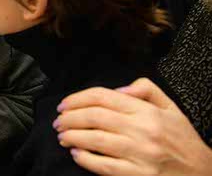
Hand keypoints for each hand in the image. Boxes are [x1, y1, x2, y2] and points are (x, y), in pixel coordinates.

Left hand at [55, 78, 211, 175]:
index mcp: (146, 111)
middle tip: (58, 121)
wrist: (204, 173)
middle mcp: (142, 130)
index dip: (77, 99)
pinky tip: (76, 154)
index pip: (102, 97)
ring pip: (94, 140)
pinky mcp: (138, 175)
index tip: (64, 104)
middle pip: (93, 117)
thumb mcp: (170, 107)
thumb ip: (146, 89)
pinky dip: (85, 159)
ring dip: (72, 136)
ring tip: (62, 136)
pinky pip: (104, 166)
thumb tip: (119, 88)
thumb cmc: (182, 140)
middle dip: (69, 117)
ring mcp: (140, 154)